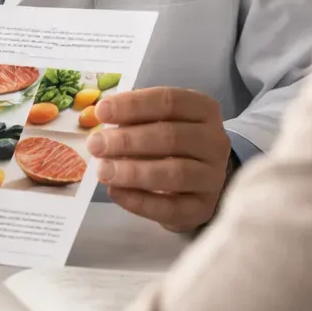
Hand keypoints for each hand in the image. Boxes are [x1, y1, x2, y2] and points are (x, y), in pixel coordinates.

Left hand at [87, 87, 233, 232]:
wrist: (198, 185)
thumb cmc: (172, 146)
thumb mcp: (158, 123)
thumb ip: (134, 120)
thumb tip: (101, 120)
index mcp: (204, 110)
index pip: (170, 101)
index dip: (134, 105)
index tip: (101, 112)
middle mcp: (215, 142)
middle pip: (171, 137)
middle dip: (128, 140)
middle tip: (96, 145)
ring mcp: (213, 177)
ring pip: (175, 173)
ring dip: (134, 172)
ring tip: (103, 170)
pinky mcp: (202, 209)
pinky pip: (170, 207)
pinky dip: (139, 201)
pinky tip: (115, 192)